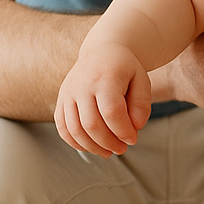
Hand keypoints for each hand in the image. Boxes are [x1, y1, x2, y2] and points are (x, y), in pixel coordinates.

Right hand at [55, 42, 151, 157]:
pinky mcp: (61, 100)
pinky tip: (91, 147)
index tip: (133, 139)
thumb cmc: (125, 69)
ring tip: (109, 152)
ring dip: (93, 147)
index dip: (123, 131)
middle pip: (91, 124)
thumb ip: (142, 104)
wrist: (102, 52)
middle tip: (122, 148)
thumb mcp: (142, 81)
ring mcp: (68, 92)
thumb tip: (136, 127)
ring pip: (75, 129)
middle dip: (109, 143)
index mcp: (104, 77)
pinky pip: (62, 127)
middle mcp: (82, 84)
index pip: (112, 112)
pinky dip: (75, 143)